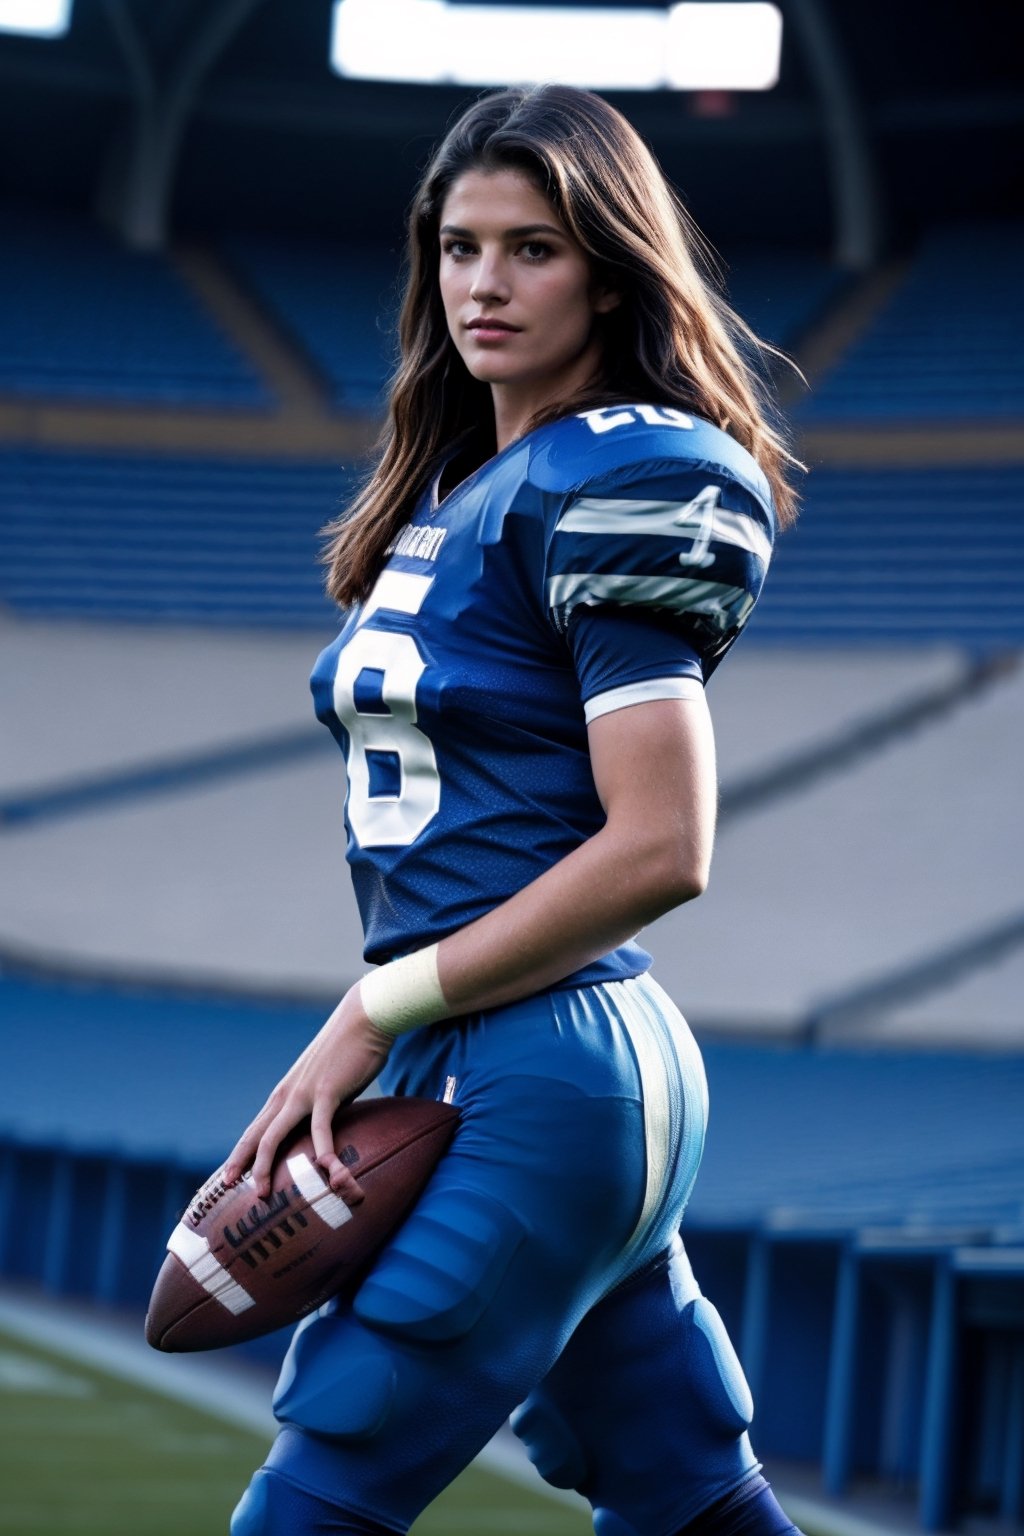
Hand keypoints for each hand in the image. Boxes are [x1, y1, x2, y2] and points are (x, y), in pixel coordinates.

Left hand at [222, 984, 392, 1204]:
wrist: (364, 1018)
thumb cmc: (350, 1050)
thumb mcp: (328, 1082)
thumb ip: (321, 1105)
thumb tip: (325, 1126)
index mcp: (286, 1093)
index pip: (257, 1129)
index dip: (241, 1153)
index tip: (229, 1176)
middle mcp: (288, 1095)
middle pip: (255, 1135)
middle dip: (240, 1163)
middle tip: (227, 1187)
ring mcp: (304, 1094)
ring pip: (274, 1136)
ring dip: (265, 1167)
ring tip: (262, 1193)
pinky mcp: (327, 1093)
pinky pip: (320, 1129)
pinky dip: (321, 1153)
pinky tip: (325, 1172)